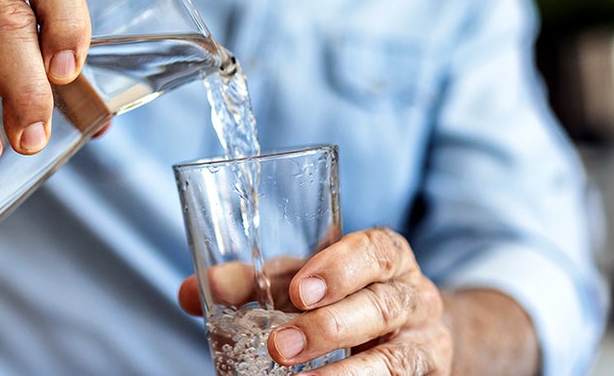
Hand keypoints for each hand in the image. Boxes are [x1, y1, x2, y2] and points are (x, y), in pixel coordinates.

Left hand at [179, 227, 451, 374]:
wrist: (409, 336)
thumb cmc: (343, 298)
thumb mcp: (303, 281)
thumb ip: (253, 283)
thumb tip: (189, 292)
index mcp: (386, 257)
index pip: (375, 250)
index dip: (339, 267)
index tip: (297, 290)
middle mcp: (414, 296)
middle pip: (380, 306)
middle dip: (327, 327)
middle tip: (278, 346)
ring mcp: (424, 343)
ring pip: (392, 359)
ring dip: (344, 375)